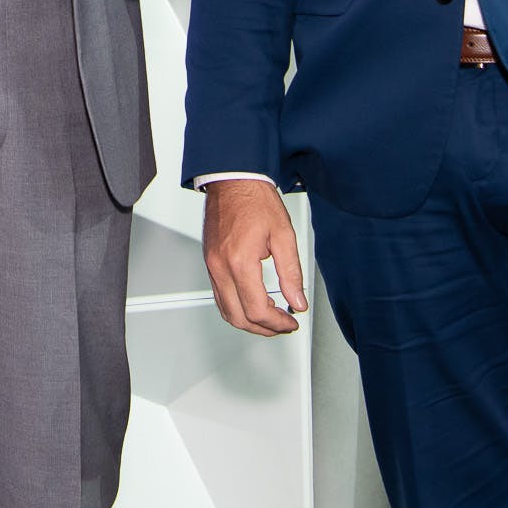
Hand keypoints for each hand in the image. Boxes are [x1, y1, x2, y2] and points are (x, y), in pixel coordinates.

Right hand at [202, 178, 307, 334]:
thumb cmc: (255, 200)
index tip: (291, 322)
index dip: (278, 323)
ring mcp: (212, 266)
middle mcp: (221, 267)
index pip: (257, 310)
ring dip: (248, 321)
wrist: (232, 179)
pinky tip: (253, 302)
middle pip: (239, 317)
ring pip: (226, 311)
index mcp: (240, 261)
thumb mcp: (283, 235)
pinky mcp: (209, 262)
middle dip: (264, 328)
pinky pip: (219, 296)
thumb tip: (297, 301)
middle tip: (283, 324)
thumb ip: (291, 272)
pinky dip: (236, 307)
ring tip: (271, 317)